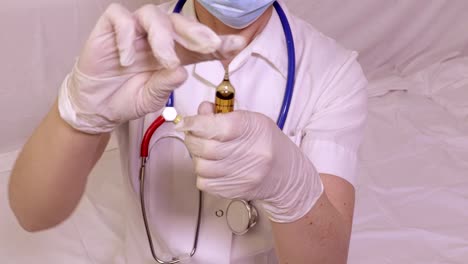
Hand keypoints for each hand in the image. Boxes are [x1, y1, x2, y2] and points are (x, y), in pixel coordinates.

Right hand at [59, 4, 244, 133]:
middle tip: (210, 45)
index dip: (219, 43)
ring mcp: (134, 31)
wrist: (97, 107)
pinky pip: (121, 18)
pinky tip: (127, 58)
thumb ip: (167, 84)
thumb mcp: (152, 97)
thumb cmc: (127, 99)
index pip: (200, 43)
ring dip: (164, 37)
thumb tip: (181, 71)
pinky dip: (127, 35)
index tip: (238, 45)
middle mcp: (157, 38)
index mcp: (174, 53)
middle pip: (180, 22)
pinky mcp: (111, 28)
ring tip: (165, 60)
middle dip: (198, 32)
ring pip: (154, 14)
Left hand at [176, 102, 323, 222]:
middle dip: (192, 138)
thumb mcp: (251, 120)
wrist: (286, 173)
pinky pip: (204, 183)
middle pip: (204, 147)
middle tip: (193, 134)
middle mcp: (249, 154)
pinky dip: (202, 173)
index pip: (216, 126)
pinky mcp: (234, 191)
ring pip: (201, 166)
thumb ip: (223, 114)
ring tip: (205, 151)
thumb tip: (201, 111)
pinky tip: (212, 166)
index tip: (185, 122)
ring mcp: (242, 176)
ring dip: (196, 157)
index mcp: (253, 130)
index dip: (194, 123)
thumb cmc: (266, 143)